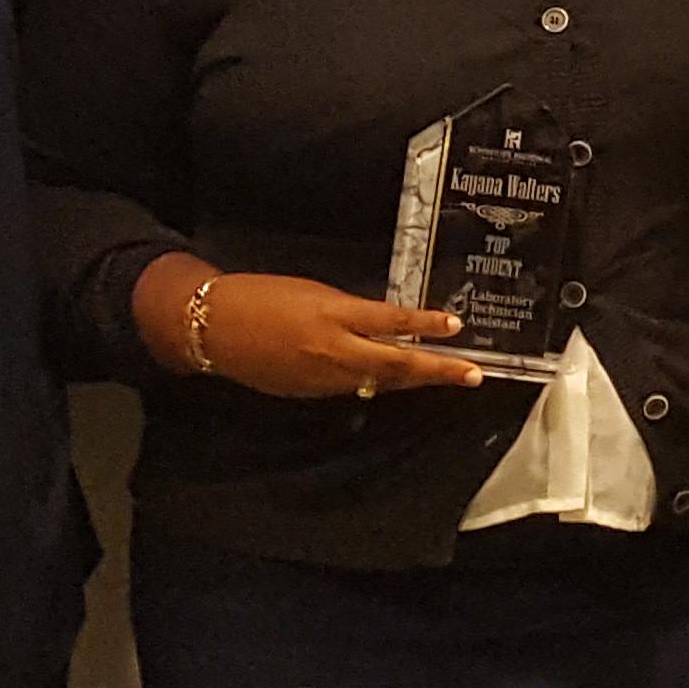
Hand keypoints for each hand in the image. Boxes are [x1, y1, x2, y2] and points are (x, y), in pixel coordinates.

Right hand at [148, 260, 485, 401]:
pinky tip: (393, 382)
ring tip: (447, 377)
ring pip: (380, 381)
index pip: (392, 321)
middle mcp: (335, 350)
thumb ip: (351, 313)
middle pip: (398, 364)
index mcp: (333, 315)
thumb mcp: (312, 293)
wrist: (214, 328)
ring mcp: (324, 378)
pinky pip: (353, 390)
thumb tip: (384, 327)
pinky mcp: (311, 394)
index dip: (426, 323)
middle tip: (474, 374)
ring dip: (413, 380)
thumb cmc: (261, 297)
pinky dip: (377, 384)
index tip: (457, 325)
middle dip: (438, 370)